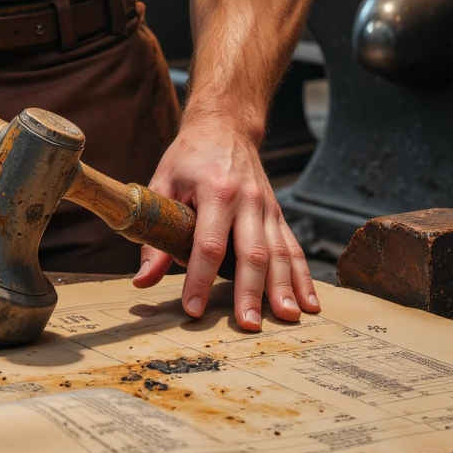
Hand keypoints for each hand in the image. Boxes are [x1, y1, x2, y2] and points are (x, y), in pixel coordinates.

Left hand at [133, 119, 319, 329]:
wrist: (225, 126)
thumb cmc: (189, 157)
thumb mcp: (163, 185)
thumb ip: (154, 235)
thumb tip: (142, 280)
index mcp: (216, 191)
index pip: (209, 243)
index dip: (200, 278)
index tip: (193, 309)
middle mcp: (248, 200)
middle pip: (252, 253)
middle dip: (250, 292)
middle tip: (247, 326)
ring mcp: (268, 208)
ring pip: (280, 254)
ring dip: (283, 289)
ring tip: (286, 319)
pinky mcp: (278, 215)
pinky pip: (294, 249)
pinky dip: (303, 278)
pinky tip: (310, 304)